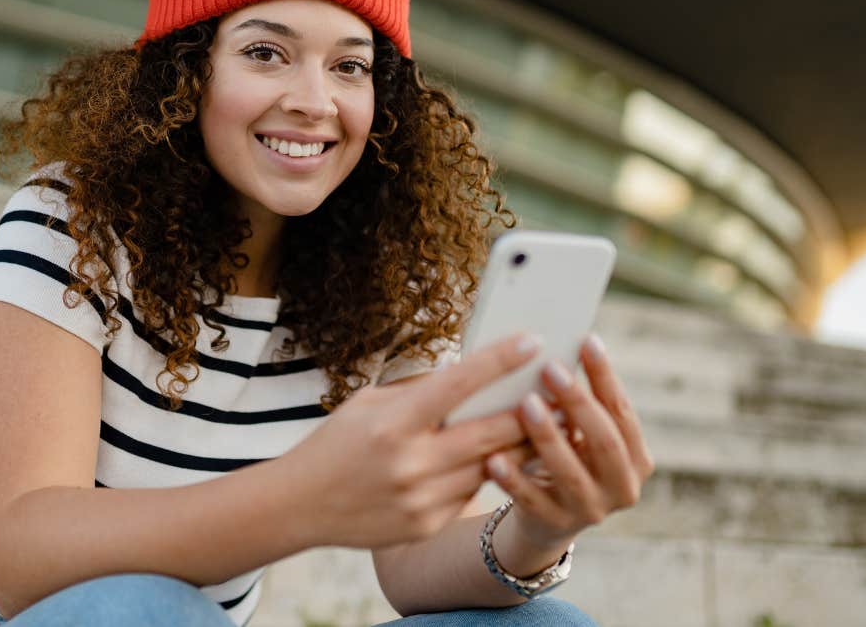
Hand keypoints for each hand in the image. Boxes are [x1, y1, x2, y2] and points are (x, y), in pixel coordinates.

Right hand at [280, 333, 541, 549]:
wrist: (301, 504)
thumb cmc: (338, 442)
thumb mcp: (370, 404)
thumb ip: (420, 393)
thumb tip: (471, 375)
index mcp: (394, 422)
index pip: (458, 383)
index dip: (499, 360)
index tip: (533, 340)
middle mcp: (410, 462)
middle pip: (491, 432)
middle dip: (532, 410)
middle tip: (564, 391)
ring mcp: (421, 499)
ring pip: (491, 467)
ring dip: (521, 445)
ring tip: (548, 423)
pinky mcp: (427, 525)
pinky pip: (471, 493)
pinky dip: (485, 474)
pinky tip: (500, 459)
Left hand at [486, 334, 654, 549]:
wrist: (546, 518)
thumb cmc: (565, 457)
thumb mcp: (580, 435)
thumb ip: (577, 405)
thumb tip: (551, 349)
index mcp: (636, 459)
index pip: (622, 412)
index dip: (606, 377)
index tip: (587, 340)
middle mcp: (623, 487)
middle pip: (604, 440)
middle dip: (578, 402)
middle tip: (550, 368)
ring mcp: (591, 510)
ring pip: (570, 471)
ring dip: (548, 436)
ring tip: (525, 404)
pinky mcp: (554, 524)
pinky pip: (531, 499)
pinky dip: (513, 479)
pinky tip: (494, 457)